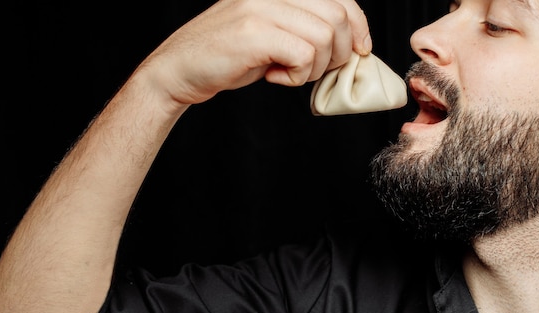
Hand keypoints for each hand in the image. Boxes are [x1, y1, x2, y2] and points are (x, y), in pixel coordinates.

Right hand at [139, 0, 371, 106]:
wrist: (178, 70)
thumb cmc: (226, 57)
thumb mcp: (269, 34)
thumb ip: (303, 29)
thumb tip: (351, 44)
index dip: (359, 23)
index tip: (360, 49)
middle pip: (338, 15)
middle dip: (340, 52)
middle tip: (315, 70)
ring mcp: (261, 7)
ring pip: (324, 36)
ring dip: (315, 67)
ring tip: (289, 73)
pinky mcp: (254, 32)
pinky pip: (303, 54)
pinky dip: (297, 76)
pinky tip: (275, 77)